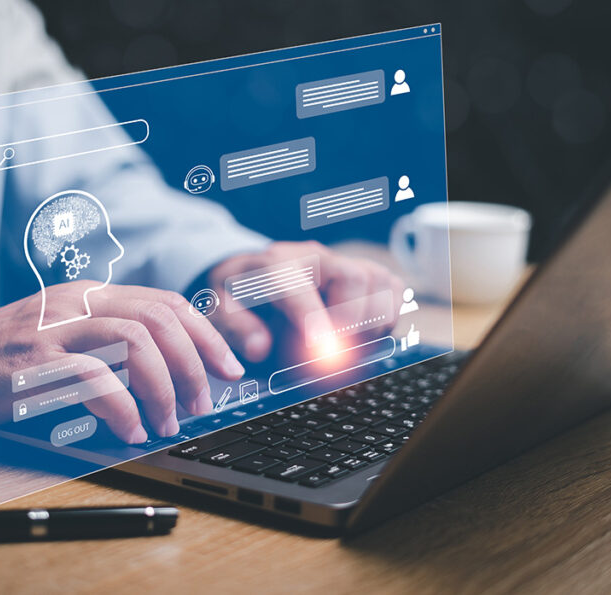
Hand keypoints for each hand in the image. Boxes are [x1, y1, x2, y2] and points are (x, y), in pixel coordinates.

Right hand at [0, 282, 243, 442]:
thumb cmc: (9, 358)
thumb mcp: (66, 336)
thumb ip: (111, 341)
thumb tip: (171, 370)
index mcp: (91, 294)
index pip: (166, 303)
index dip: (206, 335)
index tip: (229, 368)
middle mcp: (78, 302)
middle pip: (159, 318)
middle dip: (193, 362)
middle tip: (202, 402)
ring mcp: (55, 328)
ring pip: (135, 340)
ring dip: (164, 385)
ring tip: (169, 420)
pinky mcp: (34, 361)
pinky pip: (94, 376)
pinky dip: (122, 405)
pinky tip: (130, 429)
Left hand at [206, 241, 402, 360]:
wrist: (250, 275)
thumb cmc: (236, 295)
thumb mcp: (217, 310)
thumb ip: (235, 328)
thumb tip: (259, 348)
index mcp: (274, 263)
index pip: (297, 285)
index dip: (311, 315)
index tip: (319, 345)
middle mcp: (315, 257)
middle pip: (354, 278)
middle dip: (347, 323)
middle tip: (326, 355)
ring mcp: (344, 263)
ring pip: (381, 284)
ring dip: (369, 324)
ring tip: (341, 345)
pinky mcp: (365, 274)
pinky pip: (393, 291)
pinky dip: (385, 318)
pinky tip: (359, 335)